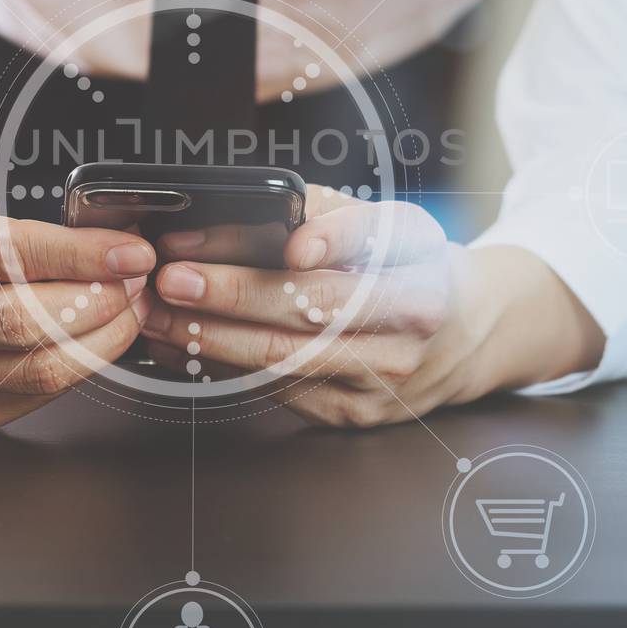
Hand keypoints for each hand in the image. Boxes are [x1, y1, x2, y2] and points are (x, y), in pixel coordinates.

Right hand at [0, 117, 156, 429]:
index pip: (6, 255)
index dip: (80, 255)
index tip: (132, 250)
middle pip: (27, 321)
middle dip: (100, 300)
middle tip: (139, 279)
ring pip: (36, 369)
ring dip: (101, 340)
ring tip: (129, 307)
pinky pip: (29, 397)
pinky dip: (75, 369)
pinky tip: (95, 337)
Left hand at [140, 186, 603, 426]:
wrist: (468, 334)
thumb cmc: (414, 268)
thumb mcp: (391, 223)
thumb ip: (332, 214)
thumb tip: (260, 213)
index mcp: (421, 264)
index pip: (371, 246)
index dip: (330, 239)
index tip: (287, 242)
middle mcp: (409, 327)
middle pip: (313, 310)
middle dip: (233, 293)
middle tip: (174, 276)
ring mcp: (383, 379)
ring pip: (285, 359)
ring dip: (210, 336)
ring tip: (158, 312)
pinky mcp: (355, 414)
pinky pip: (278, 390)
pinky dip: (223, 366)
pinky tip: (181, 345)